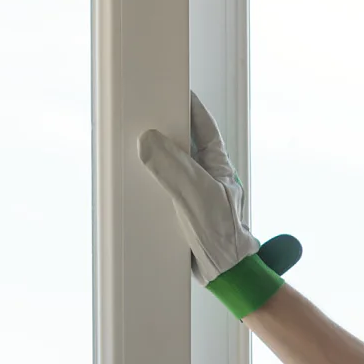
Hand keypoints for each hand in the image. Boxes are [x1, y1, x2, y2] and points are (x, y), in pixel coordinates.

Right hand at [138, 93, 300, 317]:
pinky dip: (151, 183)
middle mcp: (208, 176)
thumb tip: (149, 141)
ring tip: (137, 146)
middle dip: (168, 129)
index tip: (175, 91)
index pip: (204, 127)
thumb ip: (173, 167)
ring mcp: (196, 193)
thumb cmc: (222, 234)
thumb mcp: (196, 195)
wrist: (226, 272)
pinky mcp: (183, 210)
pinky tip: (139, 183)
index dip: (191, 108)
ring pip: (173, 166)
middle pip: (186, 143)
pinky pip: (164, 189)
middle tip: (148, 115)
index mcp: (218, 165)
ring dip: (156, 158)